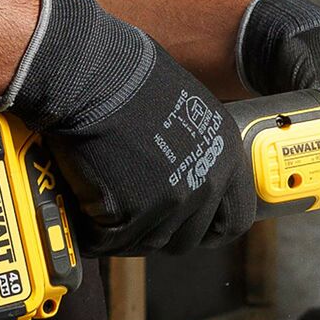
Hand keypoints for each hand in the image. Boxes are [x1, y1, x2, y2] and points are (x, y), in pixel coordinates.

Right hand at [3, 0, 255, 255]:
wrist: (93, 76)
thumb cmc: (131, 80)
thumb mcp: (189, 110)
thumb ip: (196, 150)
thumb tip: (185, 173)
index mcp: (227, 157)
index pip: (236, 220)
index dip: (209, 228)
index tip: (190, 227)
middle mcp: (207, 183)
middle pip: (188, 238)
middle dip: (160, 232)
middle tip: (133, 214)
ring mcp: (172, 201)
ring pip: (147, 243)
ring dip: (124, 232)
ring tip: (102, 206)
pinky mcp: (133, 212)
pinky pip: (109, 240)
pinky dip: (92, 232)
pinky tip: (83, 210)